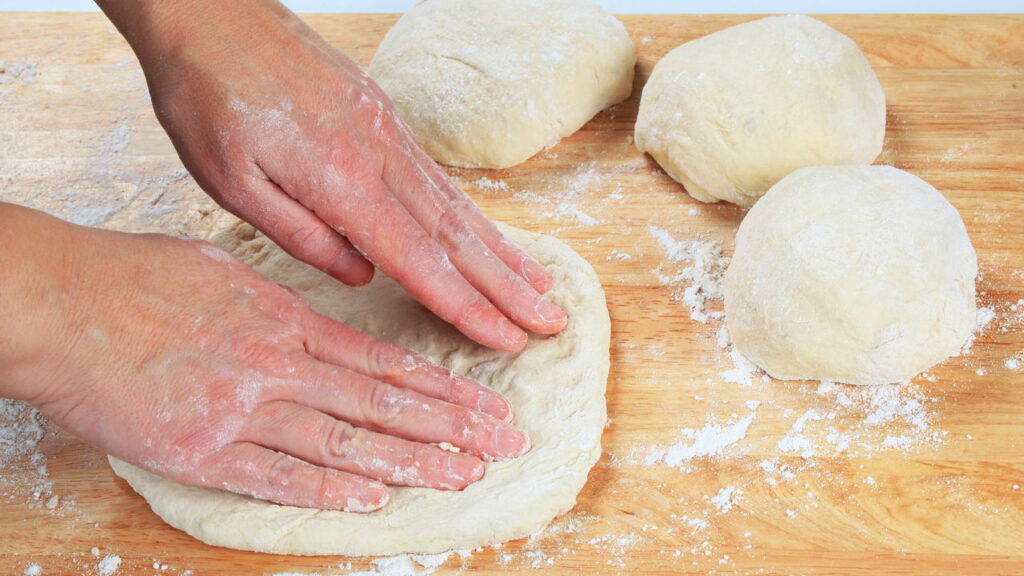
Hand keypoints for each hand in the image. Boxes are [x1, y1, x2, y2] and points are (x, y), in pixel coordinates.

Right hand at [1, 205, 528, 511]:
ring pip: (343, 442)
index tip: (489, 407)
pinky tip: (370, 500)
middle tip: (505, 446)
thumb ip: (281, 297)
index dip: (445, 390)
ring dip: (409, 463)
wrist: (60, 304)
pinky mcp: (200, 449)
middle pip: (382, 404)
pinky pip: (274, 476)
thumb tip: (322, 313)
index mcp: (287, 320)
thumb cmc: (136, 279)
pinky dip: (325, 491)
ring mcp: (242, 408)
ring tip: (462, 476)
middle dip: (451, 428)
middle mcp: (278, 365)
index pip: (385, 364)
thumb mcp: (225, 269)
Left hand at [98, 0, 565, 350]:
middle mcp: (380, 156)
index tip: (508, 338)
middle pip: (456, 236)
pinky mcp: (386, 117)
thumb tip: (360, 275)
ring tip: (541, 285)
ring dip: (503, 251)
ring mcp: (389, 133)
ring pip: (458, 205)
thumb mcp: (229, 181)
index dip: (466, 305)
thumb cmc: (208, 97)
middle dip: (507, 287)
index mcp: (341, 180)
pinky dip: (474, 214)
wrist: (212, 14)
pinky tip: (488, 235)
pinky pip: (441, 178)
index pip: (418, 259)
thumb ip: (299, 233)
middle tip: (549, 322)